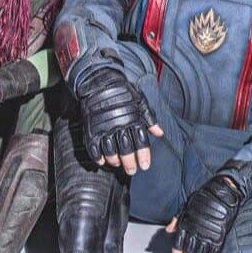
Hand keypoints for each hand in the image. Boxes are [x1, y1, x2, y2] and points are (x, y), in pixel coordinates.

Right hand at [75, 56, 159, 174]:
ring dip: (115, 161)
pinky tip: (102, 161)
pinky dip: (98, 157)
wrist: (100, 81)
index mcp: (133, 119)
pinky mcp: (91, 128)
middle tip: (131, 171)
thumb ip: (150, 119)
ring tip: (118, 165)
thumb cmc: (122, 91)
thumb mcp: (140, 101)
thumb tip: (159, 133)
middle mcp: (119, 125)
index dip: (143, 156)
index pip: (141, 142)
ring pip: (110, 151)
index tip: (145, 166)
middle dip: (130, 163)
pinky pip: (94, 147)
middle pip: (126, 150)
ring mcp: (104, 127)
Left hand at [163, 166, 243, 252]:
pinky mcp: (219, 235)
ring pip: (201, 252)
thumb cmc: (204, 198)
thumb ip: (177, 219)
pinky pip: (213, 250)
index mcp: (186, 223)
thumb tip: (169, 230)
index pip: (179, 242)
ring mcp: (208, 233)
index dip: (178, 252)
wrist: (222, 194)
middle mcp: (196, 230)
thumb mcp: (186, 206)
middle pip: (190, 250)